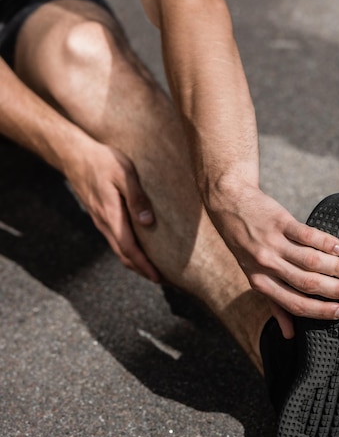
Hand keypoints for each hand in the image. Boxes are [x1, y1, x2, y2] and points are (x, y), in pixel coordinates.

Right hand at [64, 137, 159, 281]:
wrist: (74, 155)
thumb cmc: (103, 161)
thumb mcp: (124, 173)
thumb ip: (137, 197)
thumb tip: (149, 222)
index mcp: (111, 216)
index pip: (130, 249)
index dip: (144, 266)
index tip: (159, 278)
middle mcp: (104, 224)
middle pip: (124, 256)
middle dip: (143, 271)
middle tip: (165, 280)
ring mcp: (101, 222)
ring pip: (119, 250)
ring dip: (137, 263)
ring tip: (155, 270)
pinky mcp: (101, 217)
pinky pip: (116, 241)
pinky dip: (130, 251)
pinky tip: (141, 250)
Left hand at [207, 185, 338, 335]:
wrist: (229, 205)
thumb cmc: (245, 244)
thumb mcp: (253, 275)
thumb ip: (273, 303)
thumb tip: (289, 336)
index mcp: (260, 282)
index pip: (293, 304)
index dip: (320, 310)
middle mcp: (266, 265)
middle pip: (306, 283)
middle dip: (335, 291)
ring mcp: (272, 243)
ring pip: (309, 261)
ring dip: (336, 268)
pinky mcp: (279, 221)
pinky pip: (305, 234)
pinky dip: (325, 242)